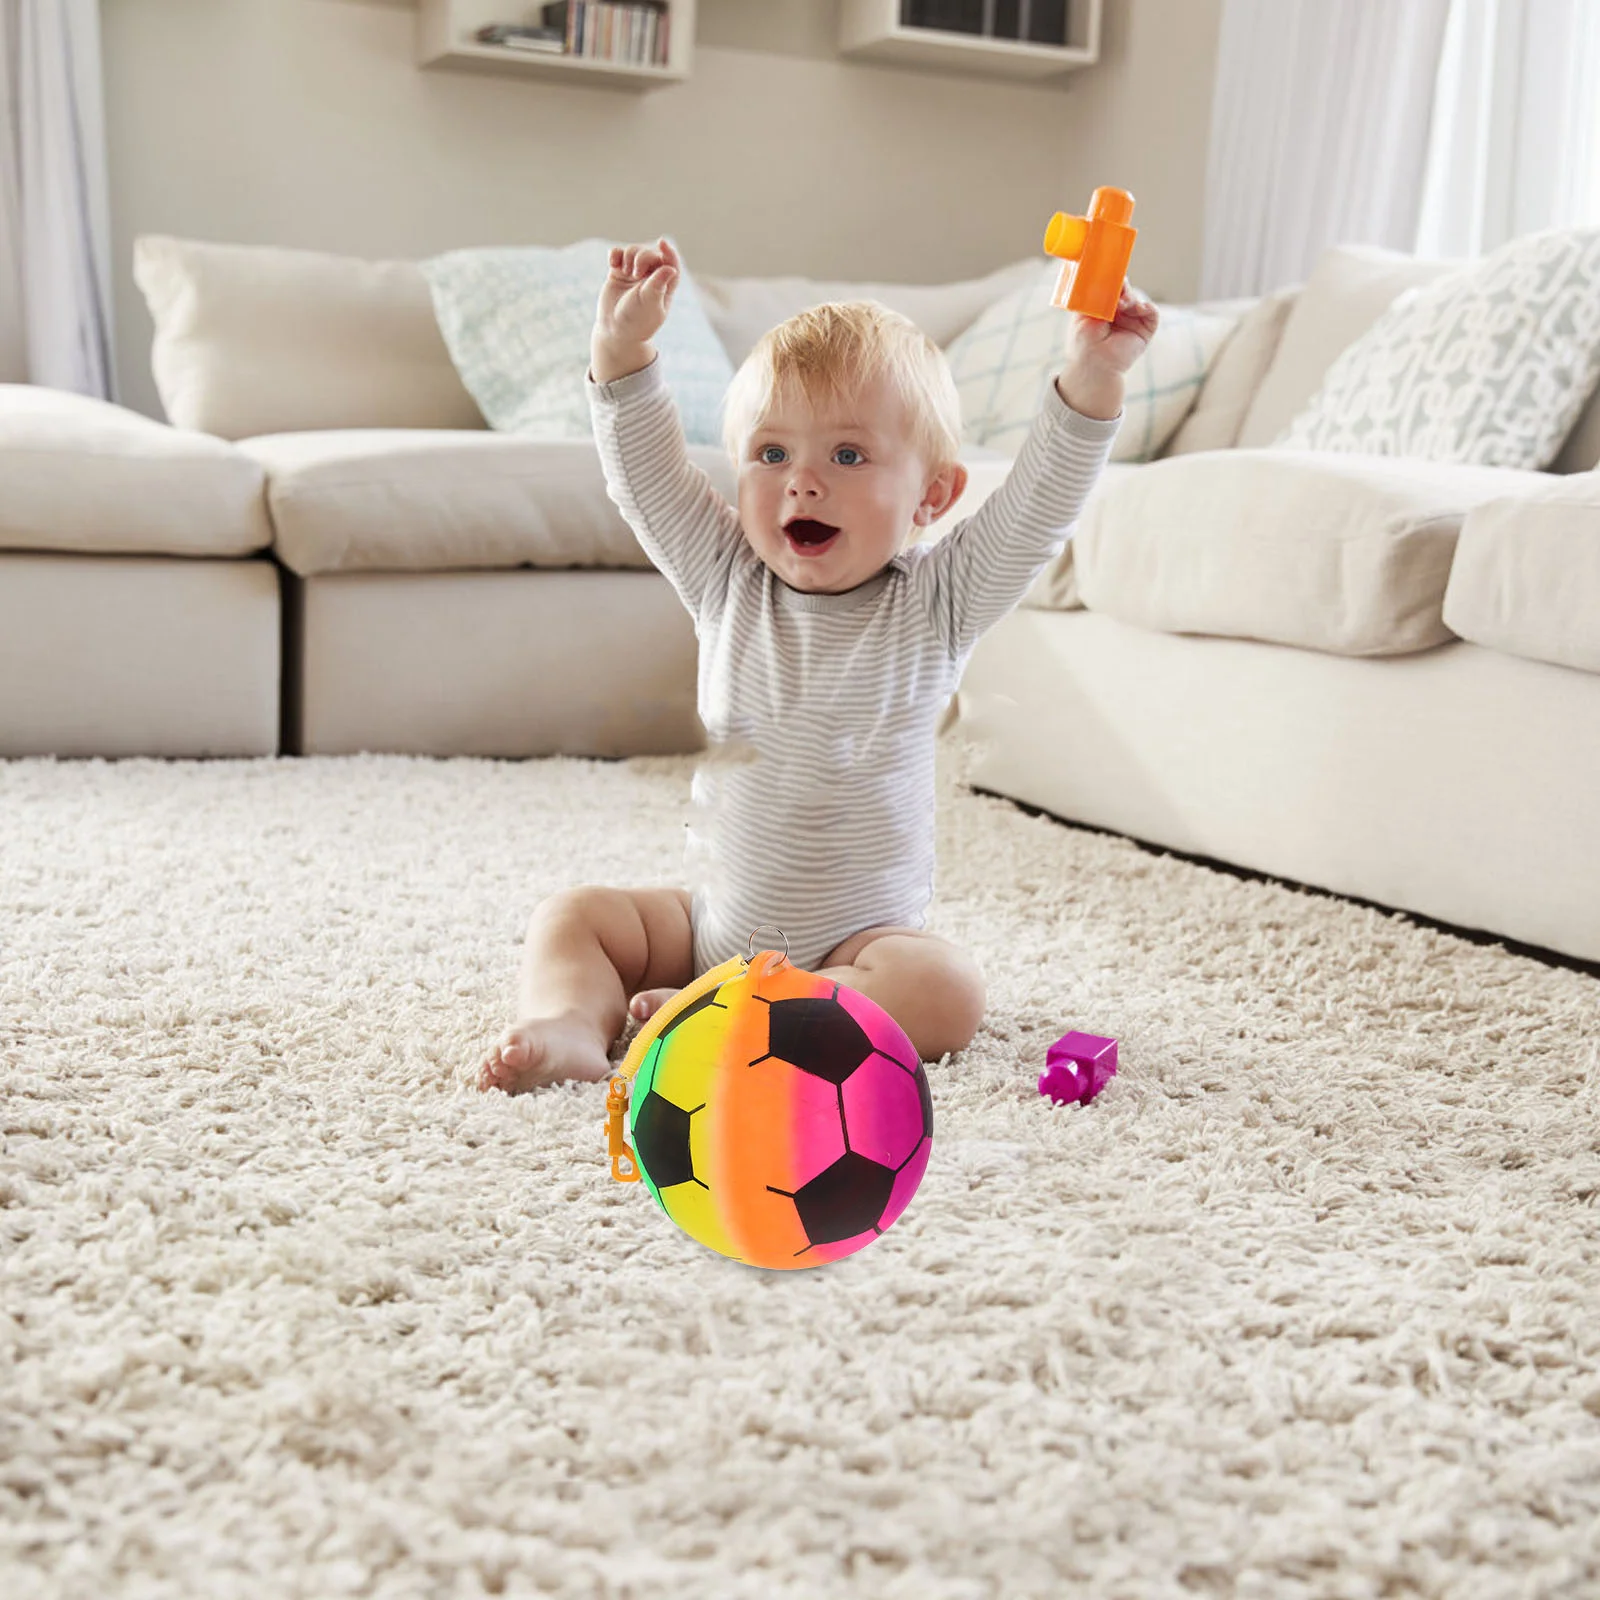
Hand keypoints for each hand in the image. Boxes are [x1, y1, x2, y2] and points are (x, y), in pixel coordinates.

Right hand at [595, 237, 680, 351]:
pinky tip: (613, 263)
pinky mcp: (618, 272)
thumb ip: (658, 285)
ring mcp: (634, 274)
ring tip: (625, 272)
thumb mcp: (649, 304)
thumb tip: (671, 268)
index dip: (669, 252)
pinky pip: (618, 254)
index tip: (661, 243)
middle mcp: (651, 277)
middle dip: (642, 257)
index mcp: (665, 286)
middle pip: (650, 254)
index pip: (671, 264)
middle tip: (635, 273)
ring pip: (634, 251)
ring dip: (629, 255)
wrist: (614, 330)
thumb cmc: (636, 320)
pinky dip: (615, 254)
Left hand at [1055, 285, 1159, 419]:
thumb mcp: (1084, 315)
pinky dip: (1146, 307)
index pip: (1112, 286)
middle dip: (1122, 287)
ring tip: (1121, 304)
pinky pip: (1151, 313)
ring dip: (1131, 298)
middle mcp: (1120, 312)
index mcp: (1104, 306)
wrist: (1093, 366)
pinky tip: (1138, 308)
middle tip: (1118, 287)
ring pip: (1137, 299)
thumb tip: (1102, 276)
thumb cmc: (1083, 343)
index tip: (1111, 272)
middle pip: (1126, 290)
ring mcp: (1133, 320)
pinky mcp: (1145, 330)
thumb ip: (1094, 296)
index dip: (1112, 279)